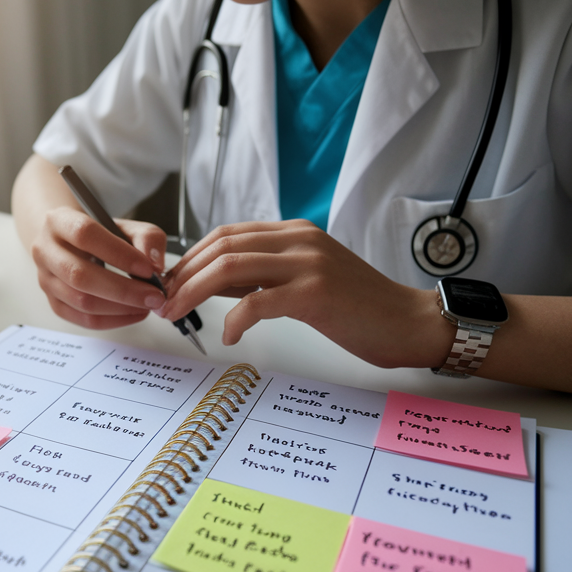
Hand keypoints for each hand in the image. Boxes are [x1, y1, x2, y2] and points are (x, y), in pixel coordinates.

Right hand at [29, 205, 170, 328]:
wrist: (70, 245)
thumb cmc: (100, 235)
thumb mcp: (125, 226)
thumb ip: (146, 238)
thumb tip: (155, 265)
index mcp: (59, 221)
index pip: (85, 235)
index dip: (118, 253)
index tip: (147, 269)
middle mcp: (45, 251)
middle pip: (80, 275)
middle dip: (123, 290)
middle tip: (154, 296)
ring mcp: (45, 280)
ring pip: (81, 301)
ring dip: (120, 308)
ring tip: (146, 305)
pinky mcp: (54, 303)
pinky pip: (83, 319)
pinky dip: (113, 320)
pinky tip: (132, 313)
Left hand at [159, 220, 451, 367]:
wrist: (408, 322)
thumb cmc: (358, 308)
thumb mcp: (305, 281)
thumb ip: (264, 277)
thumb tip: (215, 285)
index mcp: (294, 233)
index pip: (227, 235)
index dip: (191, 258)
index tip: (170, 284)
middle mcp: (298, 240)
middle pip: (221, 248)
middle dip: (183, 276)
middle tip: (163, 303)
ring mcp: (307, 264)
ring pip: (230, 269)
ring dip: (194, 294)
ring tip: (178, 316)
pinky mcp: (315, 293)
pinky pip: (256, 303)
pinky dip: (233, 321)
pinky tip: (228, 337)